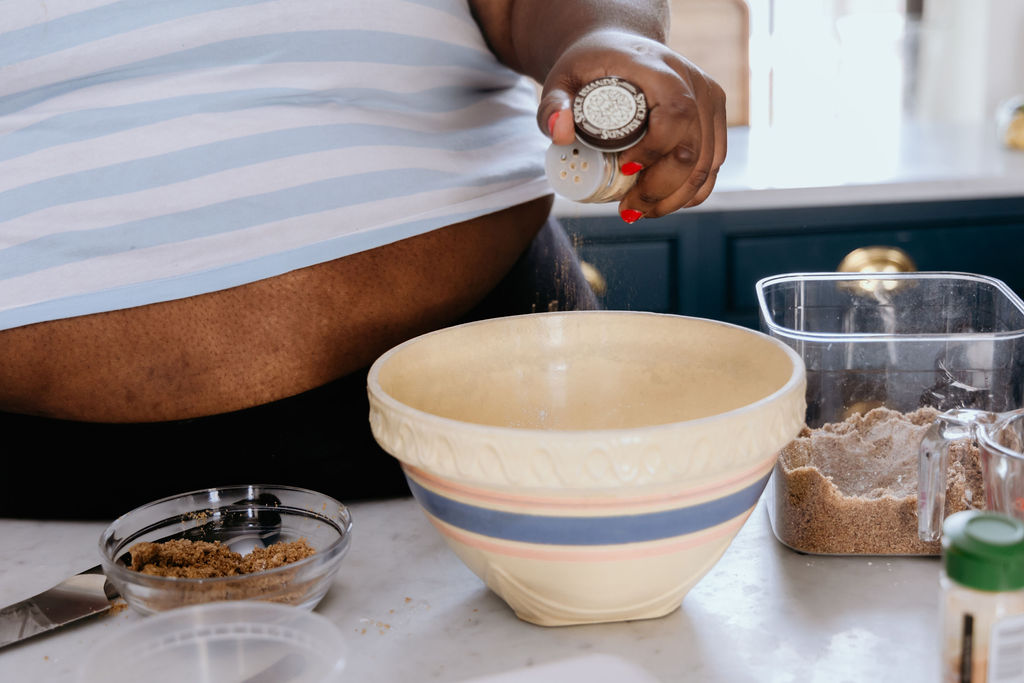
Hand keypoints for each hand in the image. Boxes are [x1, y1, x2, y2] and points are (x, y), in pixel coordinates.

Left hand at [537, 30, 726, 220]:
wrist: (620, 47)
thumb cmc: (591, 66)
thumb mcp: (562, 79)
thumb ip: (553, 104)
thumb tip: (560, 133)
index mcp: (660, 68)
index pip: (675, 112)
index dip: (655, 149)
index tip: (624, 169)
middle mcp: (694, 83)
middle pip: (693, 148)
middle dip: (661, 188)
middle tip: (627, 208)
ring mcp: (710, 102)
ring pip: (706, 164)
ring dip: (674, 198)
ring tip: (639, 210)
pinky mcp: (714, 120)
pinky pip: (712, 166)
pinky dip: (689, 193)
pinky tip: (663, 204)